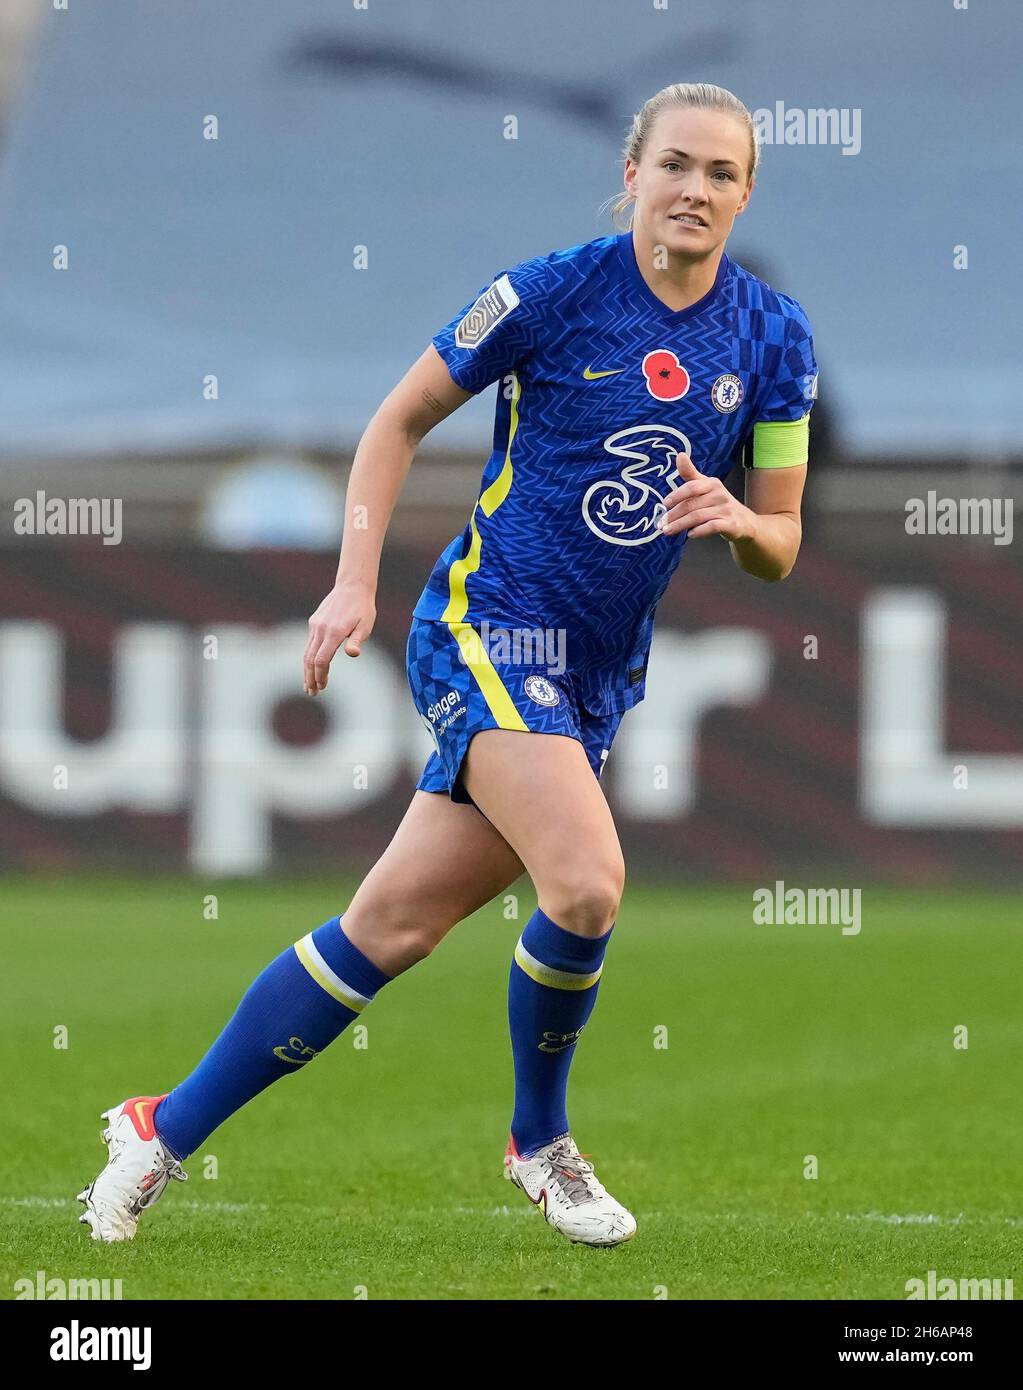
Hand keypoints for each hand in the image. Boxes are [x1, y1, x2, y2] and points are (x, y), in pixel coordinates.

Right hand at [303, 580, 375, 694]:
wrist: (352, 586)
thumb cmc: (363, 608)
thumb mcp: (366, 625)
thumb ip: (357, 640)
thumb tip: (353, 654)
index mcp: (334, 632)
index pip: (321, 660)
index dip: (320, 676)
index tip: (322, 687)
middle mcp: (321, 629)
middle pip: (310, 659)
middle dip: (310, 678)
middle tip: (312, 692)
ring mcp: (316, 625)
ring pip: (306, 652)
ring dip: (307, 670)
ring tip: (308, 685)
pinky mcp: (314, 622)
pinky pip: (309, 643)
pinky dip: (309, 658)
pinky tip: (312, 667)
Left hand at [658, 453, 755, 540]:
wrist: (745, 522)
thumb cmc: (719, 504)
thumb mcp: (706, 487)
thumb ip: (691, 474)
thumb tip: (679, 455)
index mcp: (712, 483)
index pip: (691, 486)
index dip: (677, 495)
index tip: (664, 503)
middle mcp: (720, 494)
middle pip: (691, 504)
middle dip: (674, 515)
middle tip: (661, 524)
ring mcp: (726, 509)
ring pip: (698, 517)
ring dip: (680, 525)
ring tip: (668, 531)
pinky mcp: (731, 524)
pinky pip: (712, 526)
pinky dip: (699, 531)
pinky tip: (690, 534)